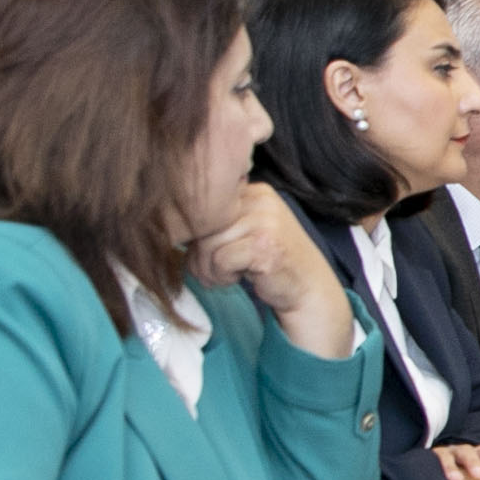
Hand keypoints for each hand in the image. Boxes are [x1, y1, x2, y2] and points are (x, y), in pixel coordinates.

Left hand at [186, 183, 353, 357]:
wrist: (308, 288)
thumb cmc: (270, 261)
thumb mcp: (245, 230)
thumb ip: (218, 221)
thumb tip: (170, 225)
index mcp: (255, 191)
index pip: (204, 206)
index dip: (198, 234)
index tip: (211, 251)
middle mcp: (262, 200)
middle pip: (202, 226)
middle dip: (200, 255)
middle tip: (216, 271)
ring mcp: (266, 222)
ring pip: (208, 244)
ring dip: (211, 269)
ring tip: (229, 275)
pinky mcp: (265, 246)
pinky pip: (220, 261)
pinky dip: (223, 277)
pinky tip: (241, 278)